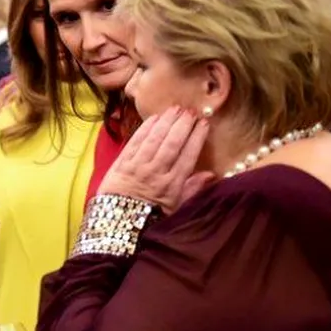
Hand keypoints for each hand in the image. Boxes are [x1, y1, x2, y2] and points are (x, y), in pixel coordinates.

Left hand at [96, 107, 214, 212]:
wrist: (118, 221)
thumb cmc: (150, 215)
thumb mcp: (176, 208)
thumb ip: (193, 189)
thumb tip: (212, 175)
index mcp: (172, 184)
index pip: (188, 156)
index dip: (196, 138)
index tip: (204, 123)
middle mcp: (155, 173)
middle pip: (172, 144)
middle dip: (182, 125)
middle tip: (191, 111)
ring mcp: (137, 167)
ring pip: (154, 140)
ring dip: (166, 122)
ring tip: (176, 108)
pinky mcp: (121, 163)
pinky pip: (135, 142)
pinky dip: (145, 128)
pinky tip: (154, 118)